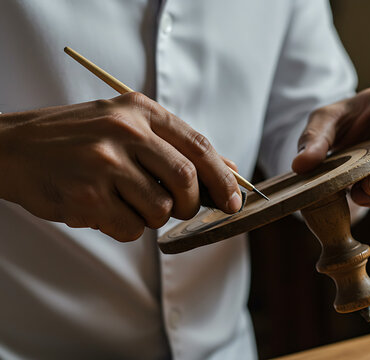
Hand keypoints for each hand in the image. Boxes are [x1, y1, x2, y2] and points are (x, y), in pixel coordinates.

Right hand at [0, 92, 241, 240]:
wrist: (13, 147)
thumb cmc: (78, 139)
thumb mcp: (127, 125)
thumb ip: (177, 146)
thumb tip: (229, 169)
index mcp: (140, 110)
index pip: (199, 147)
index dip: (223, 179)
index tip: (235, 201)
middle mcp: (124, 131)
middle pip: (186, 181)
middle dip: (191, 204)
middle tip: (180, 209)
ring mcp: (104, 163)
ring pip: (160, 210)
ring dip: (152, 217)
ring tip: (126, 201)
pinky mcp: (86, 196)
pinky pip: (130, 229)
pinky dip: (125, 228)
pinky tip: (103, 209)